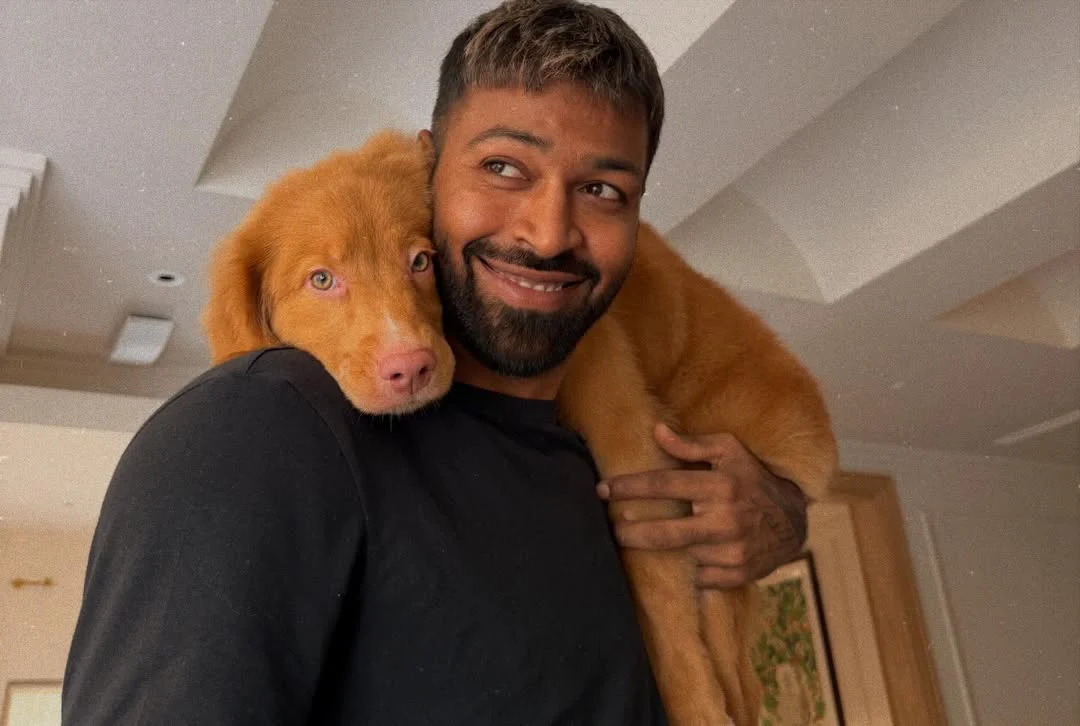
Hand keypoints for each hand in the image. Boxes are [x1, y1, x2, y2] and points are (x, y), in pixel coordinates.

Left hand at [596, 423, 808, 588]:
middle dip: (630, 532)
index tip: (603, 489)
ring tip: (631, 542)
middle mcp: (726, 521)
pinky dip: (679, 571)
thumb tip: (657, 431)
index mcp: (721, 486)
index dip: (630, 487)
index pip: (665, 485)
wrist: (793, 521)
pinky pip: (696, 578)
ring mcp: (731, 552)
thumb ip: (692, 443)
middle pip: (664, 532)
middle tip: (610, 527)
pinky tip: (664, 564)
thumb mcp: (730, 450)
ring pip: (678, 557)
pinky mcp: (736, 576)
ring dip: (651, 552)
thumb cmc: (753, 478)